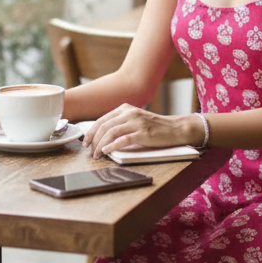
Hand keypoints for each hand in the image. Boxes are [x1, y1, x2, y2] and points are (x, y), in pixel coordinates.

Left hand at [83, 104, 201, 159]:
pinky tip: (107, 151)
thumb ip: (121, 123)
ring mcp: (136, 122)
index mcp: (125, 108)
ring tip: (97, 155)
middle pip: (104, 126)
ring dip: (100, 145)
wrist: (175, 128)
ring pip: (111, 132)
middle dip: (93, 140)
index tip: (86, 143)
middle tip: (89, 151)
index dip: (91, 132)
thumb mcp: (136, 119)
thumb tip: (102, 136)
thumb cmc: (155, 127)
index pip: (102, 119)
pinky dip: (112, 146)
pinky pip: (123, 139)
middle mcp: (129, 112)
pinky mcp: (143, 133)